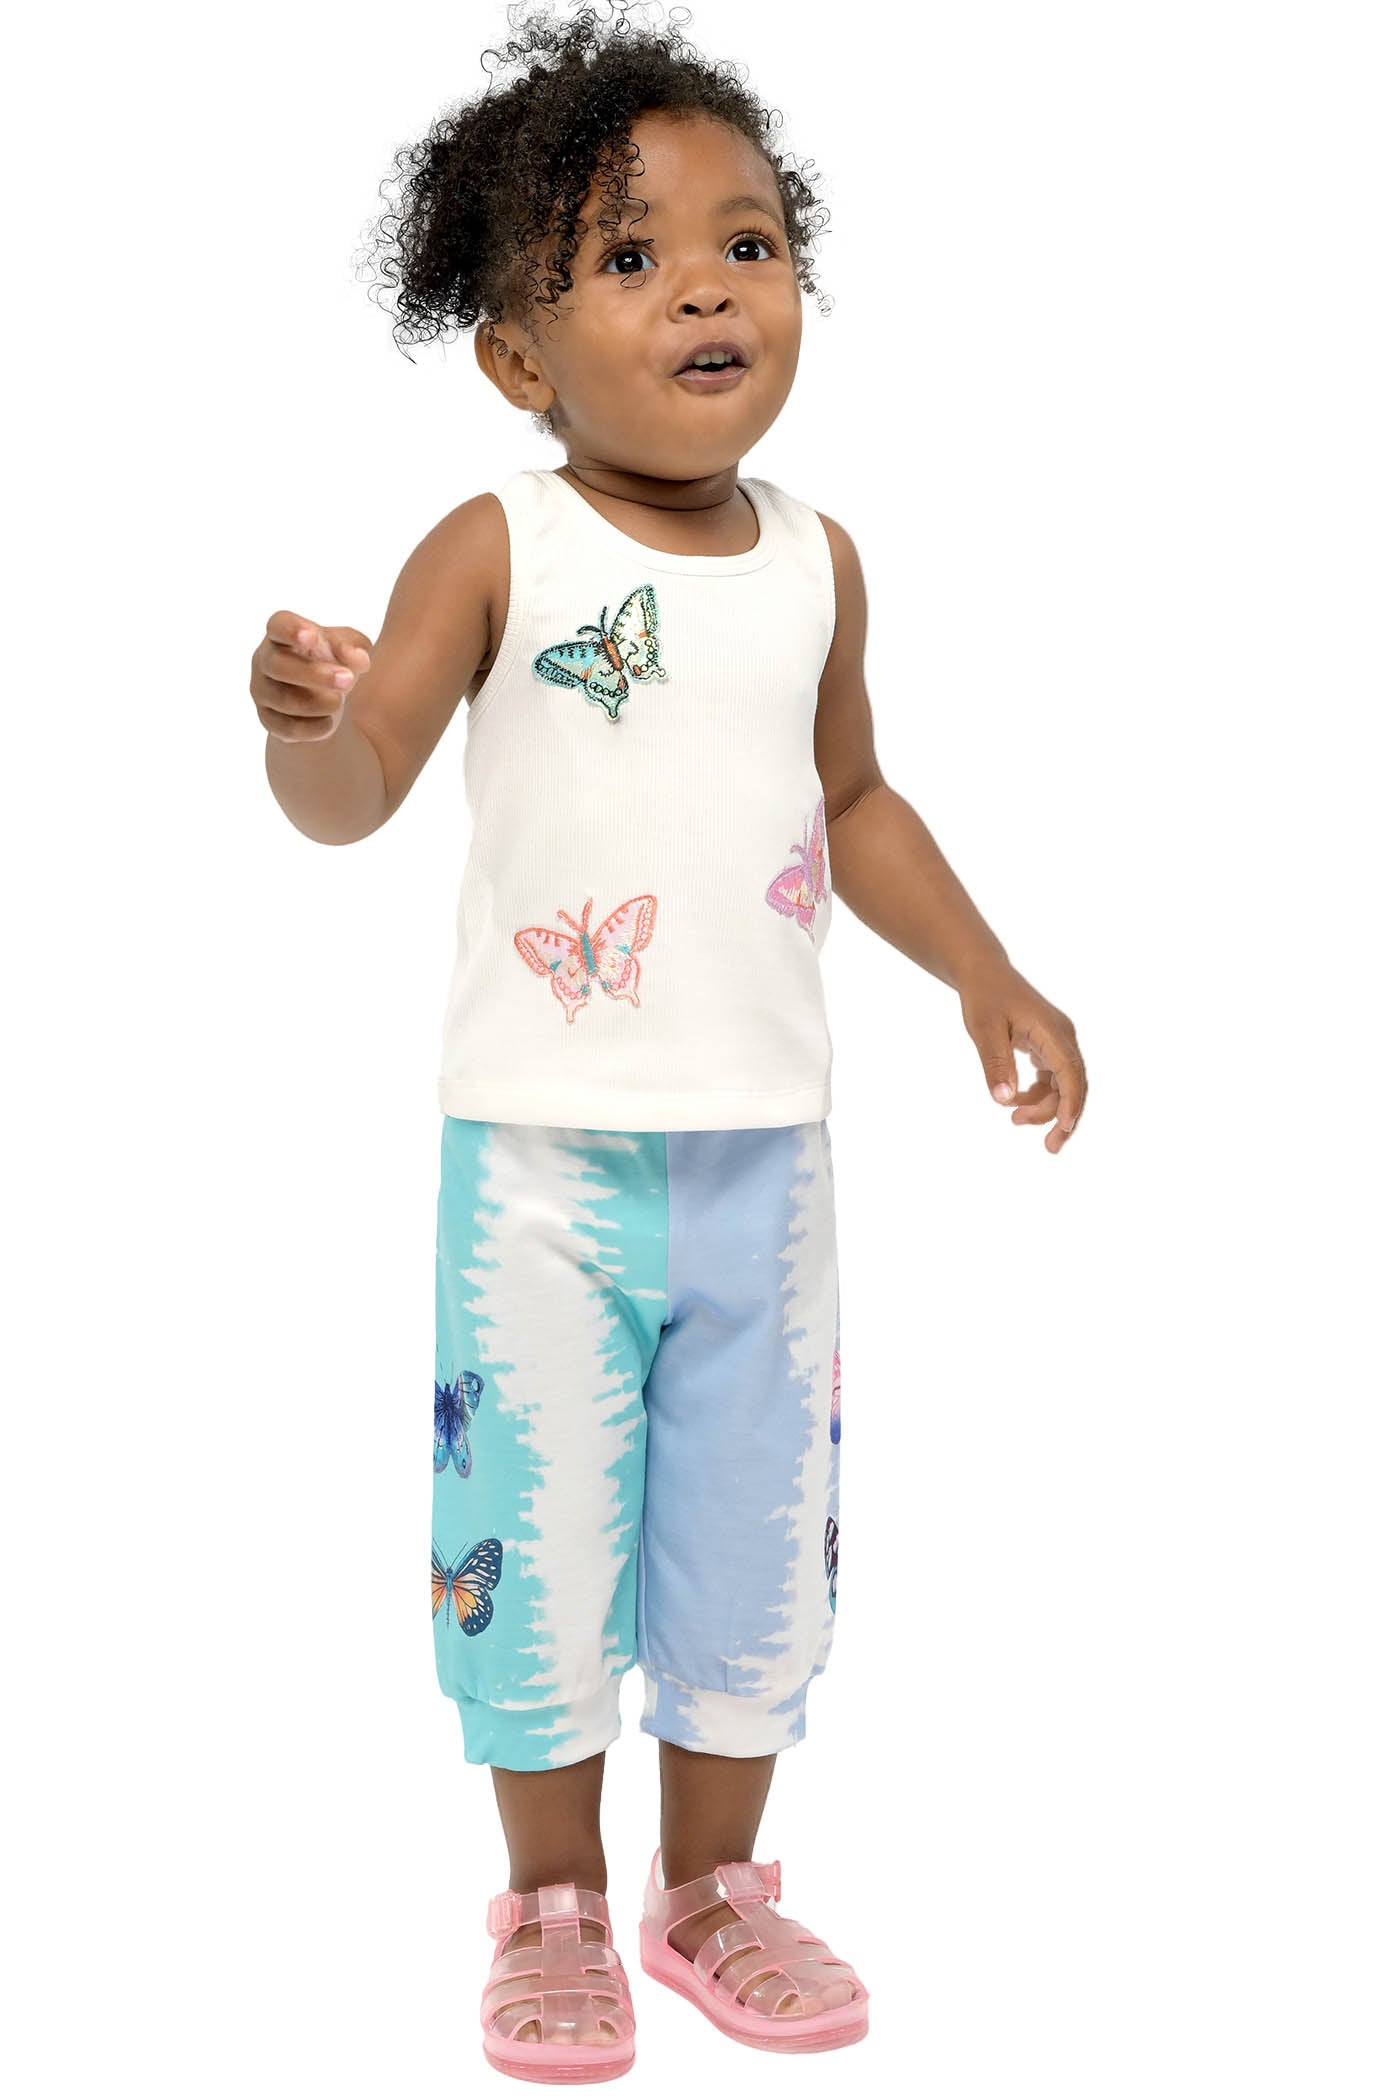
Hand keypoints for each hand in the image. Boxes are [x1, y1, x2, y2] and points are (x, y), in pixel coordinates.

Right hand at [252, 610, 372, 742]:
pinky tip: (329, 722)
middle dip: (314, 674)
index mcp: (282, 634)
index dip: (291, 630)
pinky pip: (288, 728)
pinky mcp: (269, 720)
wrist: (321, 698)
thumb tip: (360, 660)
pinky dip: (313, 727)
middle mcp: (265, 660)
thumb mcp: (346, 646)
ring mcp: (263, 691)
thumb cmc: (331, 659)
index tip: (311, 635)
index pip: (278, 625)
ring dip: (317, 703)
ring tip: (340, 701)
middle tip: (348, 680)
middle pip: (278, 665)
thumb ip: (354, 646)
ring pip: (284, 700)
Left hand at [960, 964, 1086, 1153]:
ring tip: (1015, 1120)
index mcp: (1051, 1030)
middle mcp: (1062, 1036)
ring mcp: (1057, 1042)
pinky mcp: (1048, 1046)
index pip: (1070, 1072)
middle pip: (1074, 1084)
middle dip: (1065, 1118)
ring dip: (1046, 1108)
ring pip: (1063, 1085)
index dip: (1071, 1102)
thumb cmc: (983, 997)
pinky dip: (1039, 1095)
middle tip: (1050, 1148)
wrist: (984, 973)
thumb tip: (1003, 1100)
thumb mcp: (983, 1030)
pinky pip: (1052, 1078)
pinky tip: (1016, 1104)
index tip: (1064, 1128)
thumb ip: (995, 1063)